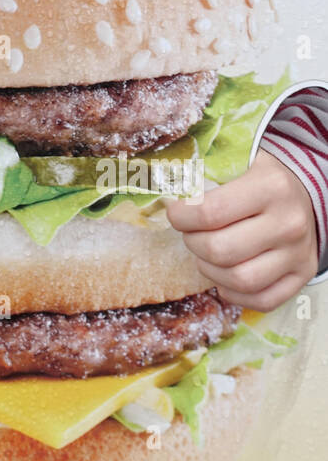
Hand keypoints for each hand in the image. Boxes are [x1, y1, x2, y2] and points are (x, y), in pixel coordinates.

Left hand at [165, 149, 318, 311]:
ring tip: (205, 253)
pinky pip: (261, 300)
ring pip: (240, 280)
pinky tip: (223, 275)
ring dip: (210, 270)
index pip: (210, 212)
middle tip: (190, 233)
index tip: (175, 212)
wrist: (306, 193)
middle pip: (221, 250)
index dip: (181, 217)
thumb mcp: (238, 160)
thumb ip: (201, 169)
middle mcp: (289, 222)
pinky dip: (234, 293)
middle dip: (193, 243)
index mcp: (271, 186)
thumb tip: (153, 180)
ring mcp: (298, 253)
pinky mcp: (302, 275)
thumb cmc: (260, 177)